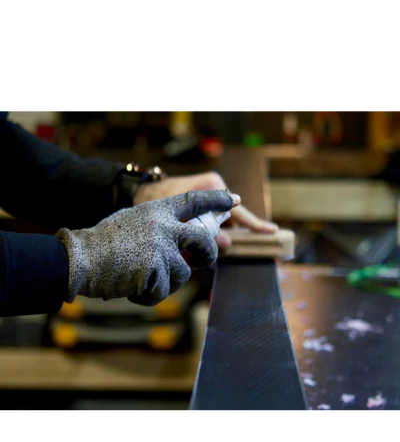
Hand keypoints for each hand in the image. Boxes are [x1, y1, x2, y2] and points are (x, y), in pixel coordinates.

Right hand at [58, 190, 237, 306]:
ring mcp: (161, 248)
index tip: (235, 200)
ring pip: (183, 272)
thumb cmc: (101, 242)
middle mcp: (163, 227)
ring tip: (140, 277)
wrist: (80, 258)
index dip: (216, 200)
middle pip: (203, 240)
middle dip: (209, 253)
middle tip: (207, 259)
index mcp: (157, 211)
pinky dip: (150, 295)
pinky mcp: (156, 271)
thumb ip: (156, 226)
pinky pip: (164, 290)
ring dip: (166, 281)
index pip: (193, 201)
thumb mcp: (131, 221)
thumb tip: (179, 240)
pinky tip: (132, 287)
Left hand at [134, 172, 278, 250]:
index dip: (255, 224)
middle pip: (232, 221)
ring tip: (205, 254)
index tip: (272, 232)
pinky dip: (208, 237)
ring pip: (221, 225)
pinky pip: (212, 225)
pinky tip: (200, 250)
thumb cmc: (157, 199)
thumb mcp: (179, 218)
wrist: (140, 192)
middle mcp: (215, 192)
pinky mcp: (202, 208)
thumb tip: (227, 244)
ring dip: (216, 240)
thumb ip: (203, 230)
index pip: (238, 211)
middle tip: (222, 253)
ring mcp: (209, 200)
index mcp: (213, 187)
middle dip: (229, 237)